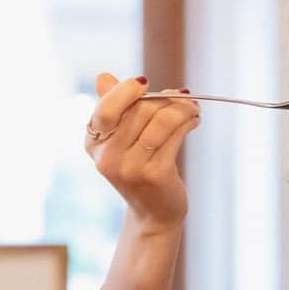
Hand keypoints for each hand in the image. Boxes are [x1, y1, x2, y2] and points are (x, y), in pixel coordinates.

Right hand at [85, 73, 199, 232]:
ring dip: (183, 109)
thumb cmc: (140, 168)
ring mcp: (131, 168)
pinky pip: (176, 135)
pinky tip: (194, 121)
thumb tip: (103, 77)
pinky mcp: (155, 174)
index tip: (145, 82)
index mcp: (94, 143)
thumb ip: (114, 107)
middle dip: (166, 99)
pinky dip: (189, 122)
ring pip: (161, 120)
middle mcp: (108, 157)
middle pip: (140, 111)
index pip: (105, 109)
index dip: (125, 92)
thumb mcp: (121, 139)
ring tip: (193, 109)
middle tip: (183, 97)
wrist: (154, 212)